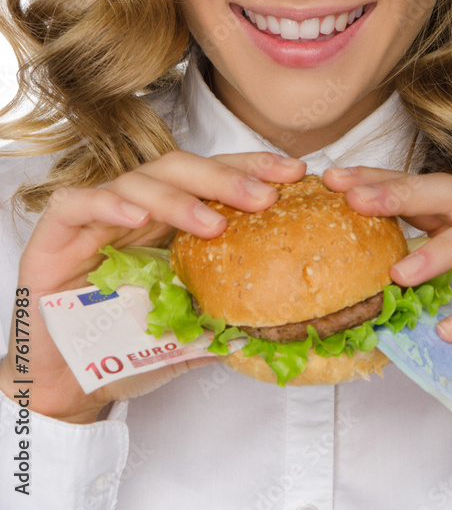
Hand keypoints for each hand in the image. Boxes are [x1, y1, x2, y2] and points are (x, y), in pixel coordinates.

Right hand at [0, 150, 304, 423]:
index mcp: (168, 221)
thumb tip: (264, 329)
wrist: (59, 381)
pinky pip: (82, 202)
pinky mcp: (56, 230)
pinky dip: (111, 205)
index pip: (213, 179)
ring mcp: (96, 215)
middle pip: (183, 169)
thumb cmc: (119, 349)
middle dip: (228, 178)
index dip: (252, 170)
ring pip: (141, 182)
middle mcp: (136, 207)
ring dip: (180, 199)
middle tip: (266, 195)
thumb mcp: (181, 334)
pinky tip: (138, 221)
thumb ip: (214, 322)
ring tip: (214, 224)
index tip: (294, 173)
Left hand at [323, 165, 451, 433]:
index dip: (381, 181)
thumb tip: (343, 283)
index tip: (335, 180)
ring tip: (401, 277)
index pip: (425, 190)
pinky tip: (451, 330)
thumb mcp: (448, 300)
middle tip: (358, 202)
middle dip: (404, 193)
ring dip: (442, 249)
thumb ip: (413, 282)